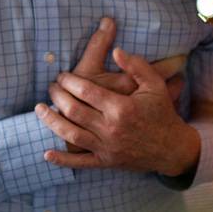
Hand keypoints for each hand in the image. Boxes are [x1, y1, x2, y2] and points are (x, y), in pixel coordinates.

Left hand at [36, 47, 199, 175]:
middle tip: (51, 88)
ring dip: (52, 121)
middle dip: (57, 97)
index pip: (85, 90)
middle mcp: (111, 128)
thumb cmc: (162, 113)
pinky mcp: (106, 161)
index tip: (62, 75)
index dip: (69, 81)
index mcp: (121, 108)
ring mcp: (107, 147)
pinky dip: (62, 159)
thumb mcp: (154, 85)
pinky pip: (80, 162)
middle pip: (74, 110)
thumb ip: (136, 65)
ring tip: (40, 110)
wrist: (172, 148)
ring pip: (71, 134)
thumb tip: (116, 50)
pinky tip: (47, 153)